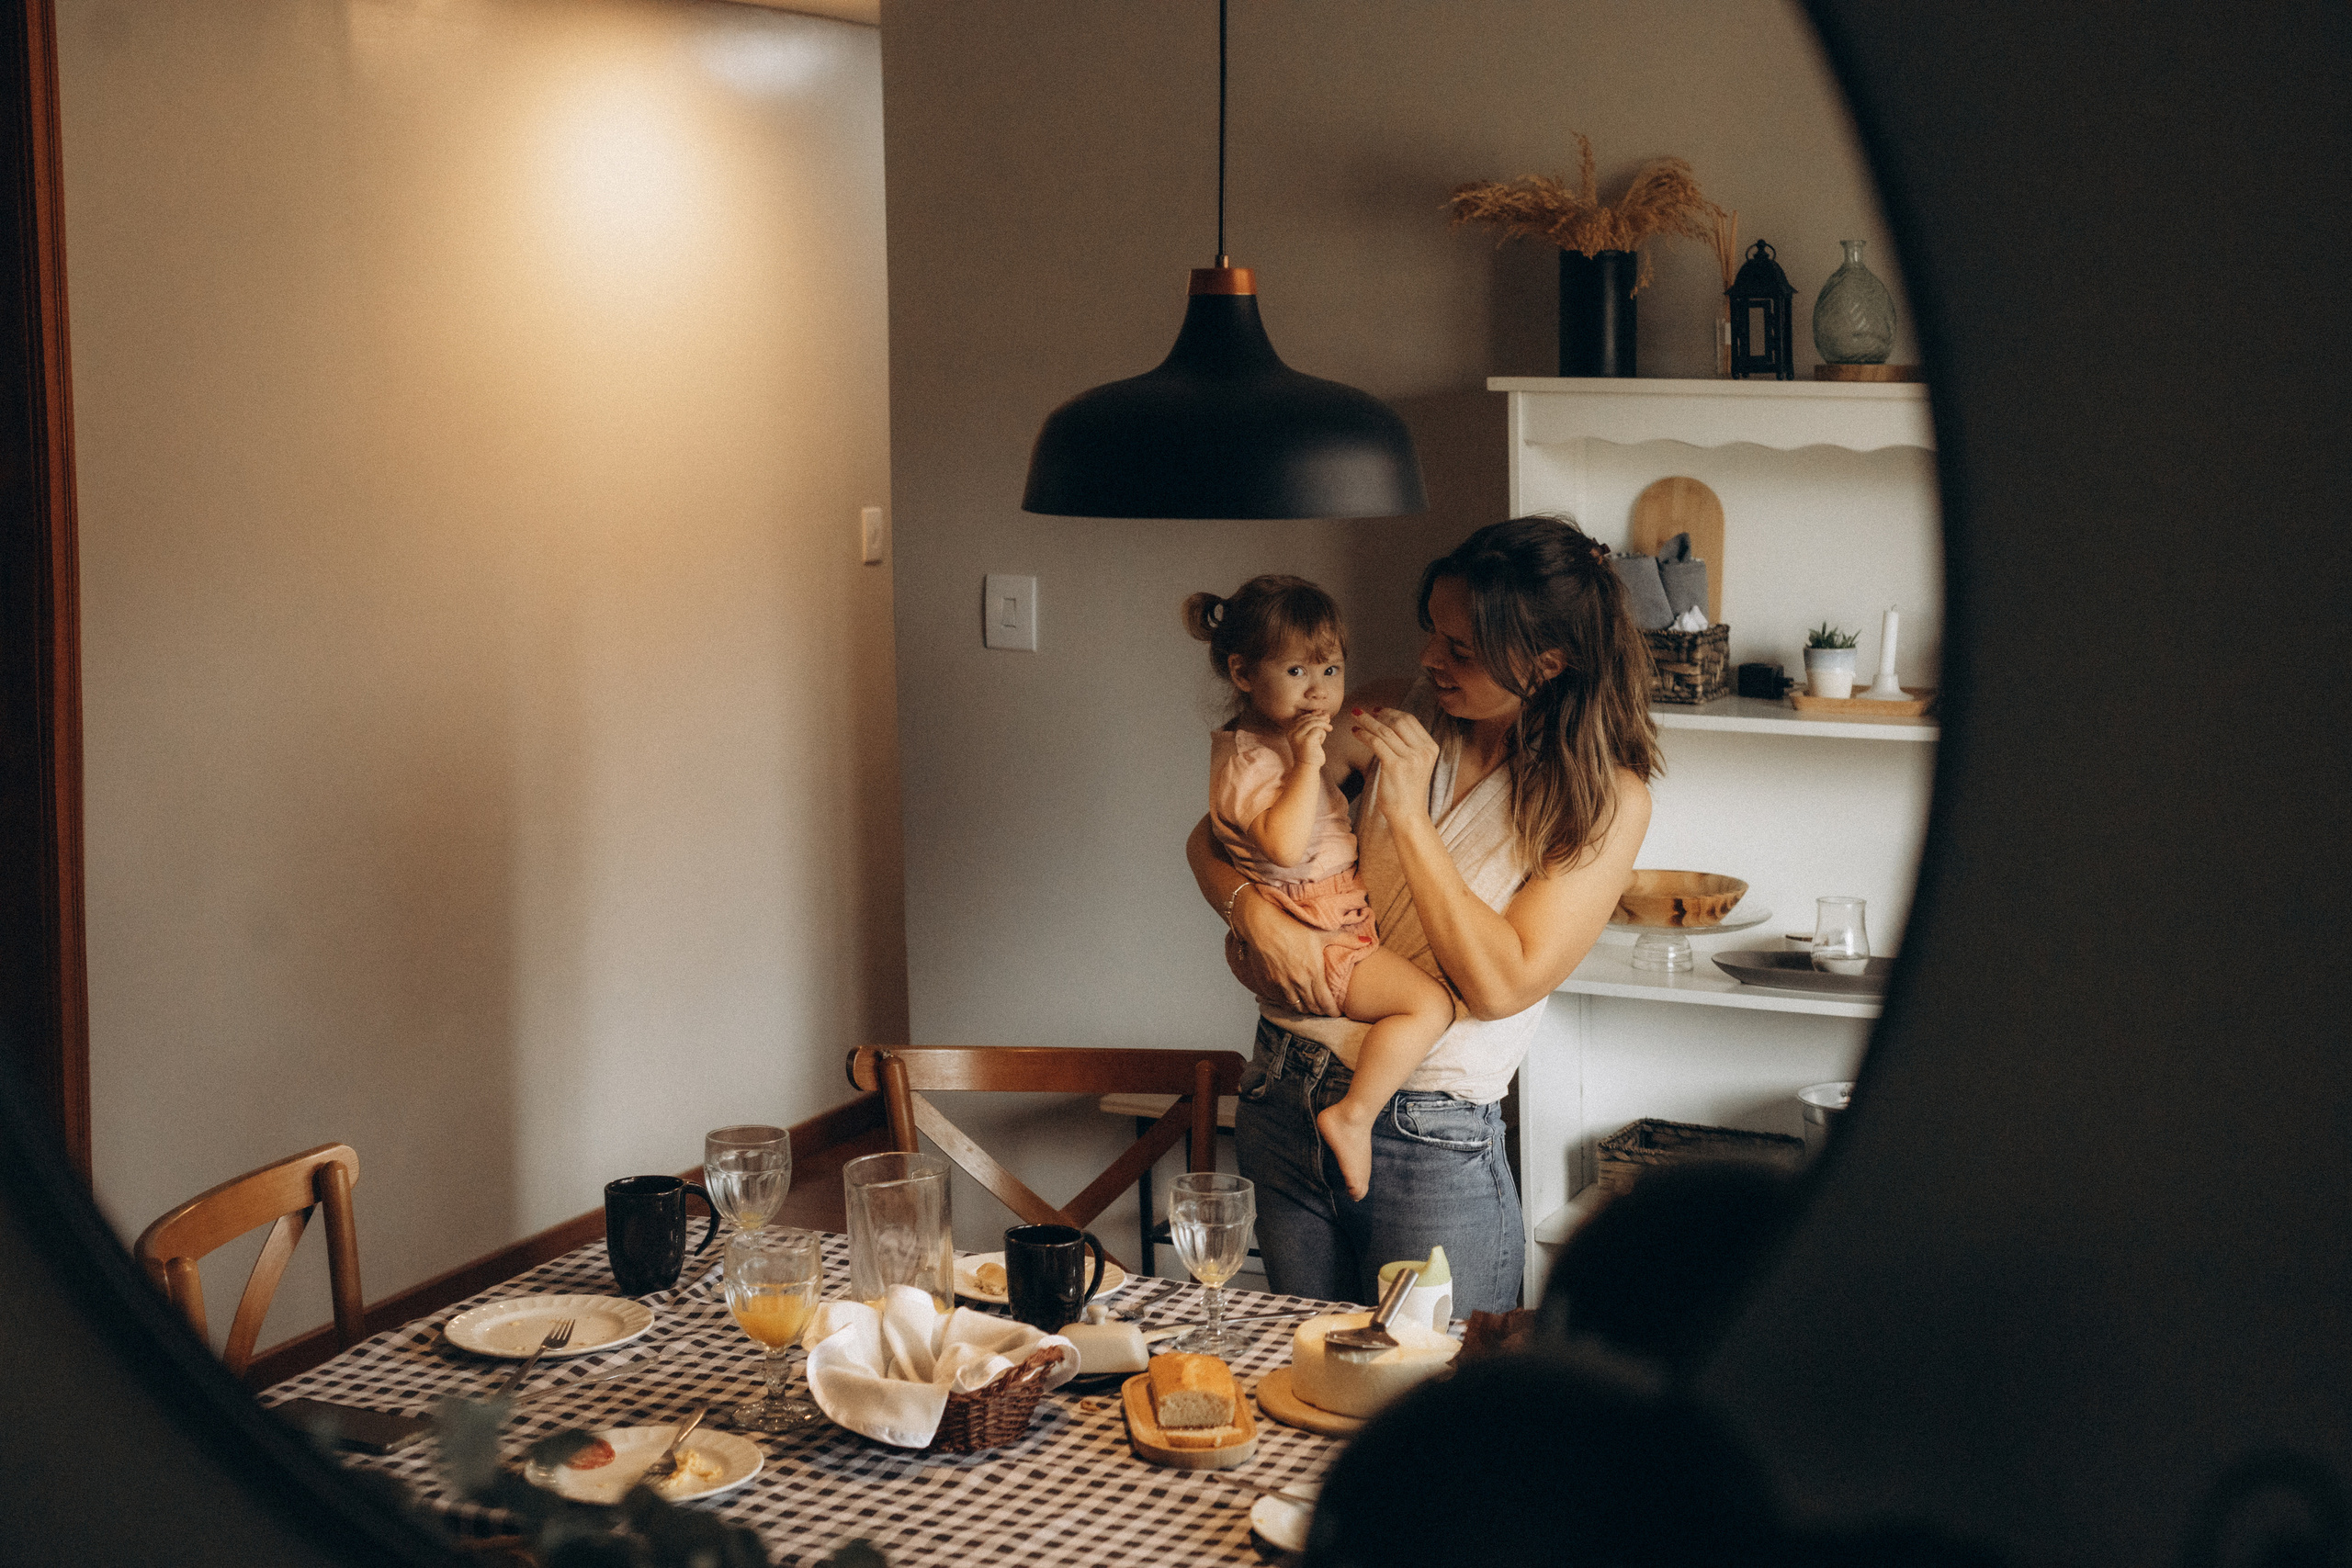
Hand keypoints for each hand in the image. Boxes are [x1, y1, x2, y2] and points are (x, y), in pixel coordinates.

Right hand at [1231, 886, 1349, 1014]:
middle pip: (1312, 1008)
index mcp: (1313, 973)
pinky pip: (1281, 1001)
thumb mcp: (1322, 932)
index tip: (1337, 1012)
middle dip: (1321, 1012)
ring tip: (1311, 1006)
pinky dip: (1289, 1003)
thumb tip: (1368, 942)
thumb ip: (1346, 940)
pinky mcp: (1268, 983)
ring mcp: (1281, 985)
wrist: (1262, 924)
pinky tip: (1293, 999)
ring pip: (1296, 1008)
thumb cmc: (1293, 926)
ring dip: (1305, 1010)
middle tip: (1326, 1010)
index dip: (1333, 1012)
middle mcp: (1297, 983)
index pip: (1325, 1003)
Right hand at [1286, 710, 1332, 761]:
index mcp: (1290, 730)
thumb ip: (1313, 725)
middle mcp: (1292, 732)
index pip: (1303, 717)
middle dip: (1320, 718)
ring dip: (1323, 725)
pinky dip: (1323, 735)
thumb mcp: (1309, 736)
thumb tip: (1322, 712)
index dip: (1313, 714)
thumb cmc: (1309, 752)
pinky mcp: (1307, 740)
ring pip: (1314, 722)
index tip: (1322, 713)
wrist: (1307, 768)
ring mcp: (1298, 736)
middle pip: (1309, 719)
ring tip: (1330, 728)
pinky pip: (1319, 730)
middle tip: (1329, 719)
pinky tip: (1321, 742)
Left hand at [1351, 706, 1440, 826]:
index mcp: (1430, 748)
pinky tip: (1355, 733)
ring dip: (1366, 721)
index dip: (1392, 712)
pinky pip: (1376, 742)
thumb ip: (1408, 745)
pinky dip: (1363, 735)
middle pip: (1398, 721)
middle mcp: (1423, 751)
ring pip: (1384, 730)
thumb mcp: (1415, 764)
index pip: (1410, 720)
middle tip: (1361, 711)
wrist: (1408, 814)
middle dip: (1377, 714)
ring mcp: (1410, 758)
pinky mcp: (1395, 766)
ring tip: (1354, 717)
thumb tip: (1388, 724)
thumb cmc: (1406, 790)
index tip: (1378, 710)